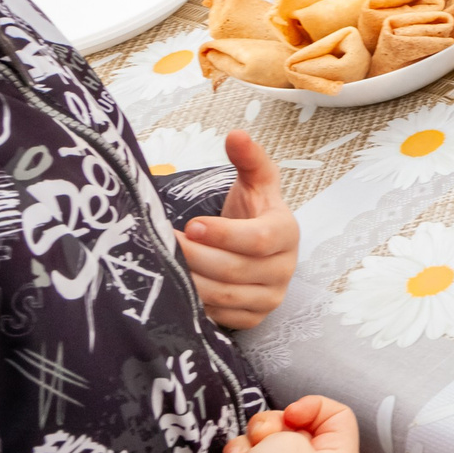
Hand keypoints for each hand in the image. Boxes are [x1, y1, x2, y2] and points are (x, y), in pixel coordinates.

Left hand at [177, 131, 296, 330]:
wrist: (257, 249)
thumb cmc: (252, 213)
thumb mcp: (254, 183)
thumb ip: (248, 158)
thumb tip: (236, 134)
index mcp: (287, 232)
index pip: (261, 239)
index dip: (225, 234)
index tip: (192, 224)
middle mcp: (285, 268)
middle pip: (236, 269)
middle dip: (196, 257)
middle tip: (166, 243)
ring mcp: (271, 296)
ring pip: (224, 295)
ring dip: (190, 280)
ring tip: (167, 263)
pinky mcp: (255, 317)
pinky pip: (221, 315)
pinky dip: (197, 303)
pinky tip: (180, 285)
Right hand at [213, 395, 360, 452]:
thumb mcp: (294, 440)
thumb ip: (288, 426)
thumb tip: (274, 437)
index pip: (336, 415)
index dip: (312, 407)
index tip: (290, 416)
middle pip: (292, 427)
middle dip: (268, 427)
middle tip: (261, 439)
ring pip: (260, 444)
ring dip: (244, 447)